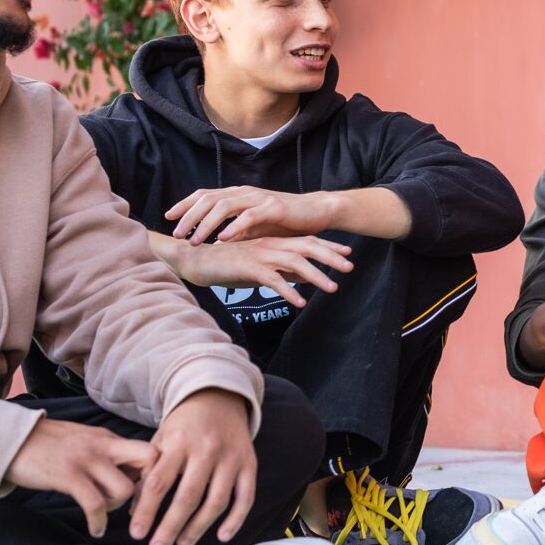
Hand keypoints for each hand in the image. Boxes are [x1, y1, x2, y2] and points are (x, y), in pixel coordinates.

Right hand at [4, 418, 157, 538]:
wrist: (10, 438)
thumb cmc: (45, 445)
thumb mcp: (83, 442)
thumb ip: (105, 454)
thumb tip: (126, 476)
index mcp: (108, 438)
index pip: (150, 451)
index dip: (153, 475)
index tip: (142, 494)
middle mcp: (104, 445)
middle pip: (149, 459)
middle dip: (149, 488)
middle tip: (135, 507)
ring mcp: (87, 459)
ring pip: (125, 488)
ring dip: (118, 508)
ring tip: (104, 515)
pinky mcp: (69, 475)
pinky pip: (96, 503)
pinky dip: (99, 522)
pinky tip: (95, 529)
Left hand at [128, 389, 257, 544]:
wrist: (218, 397)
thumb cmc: (185, 424)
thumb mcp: (161, 439)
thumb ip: (148, 472)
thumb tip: (134, 510)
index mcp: (179, 442)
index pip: (159, 481)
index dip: (147, 510)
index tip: (137, 533)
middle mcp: (206, 449)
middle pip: (188, 496)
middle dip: (170, 526)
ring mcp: (230, 457)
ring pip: (216, 500)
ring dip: (199, 527)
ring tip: (183, 543)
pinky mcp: (249, 464)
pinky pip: (245, 497)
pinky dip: (235, 519)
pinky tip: (221, 535)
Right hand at [164, 235, 352, 307]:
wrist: (194, 259)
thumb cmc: (226, 265)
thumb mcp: (259, 268)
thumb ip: (281, 271)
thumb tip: (304, 280)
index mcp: (273, 242)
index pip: (306, 242)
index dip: (328, 247)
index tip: (347, 254)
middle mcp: (269, 245)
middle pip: (307, 248)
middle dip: (330, 257)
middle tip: (350, 267)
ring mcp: (259, 254)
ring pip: (294, 263)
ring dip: (316, 275)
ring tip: (332, 288)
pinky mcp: (247, 267)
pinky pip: (273, 279)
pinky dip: (288, 290)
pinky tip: (300, 302)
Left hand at [167, 186, 336, 244]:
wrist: (316, 212)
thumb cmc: (285, 221)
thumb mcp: (255, 226)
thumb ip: (236, 231)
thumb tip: (216, 243)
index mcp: (238, 195)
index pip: (204, 195)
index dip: (184, 205)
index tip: (168, 218)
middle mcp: (244, 193)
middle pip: (209, 199)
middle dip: (189, 216)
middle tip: (176, 234)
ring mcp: (258, 198)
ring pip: (224, 207)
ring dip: (206, 224)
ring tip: (194, 240)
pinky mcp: (273, 207)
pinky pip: (248, 216)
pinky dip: (233, 227)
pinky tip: (222, 239)